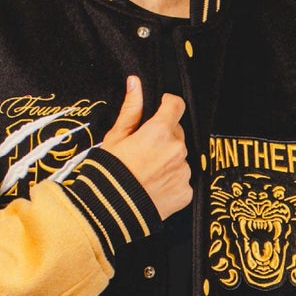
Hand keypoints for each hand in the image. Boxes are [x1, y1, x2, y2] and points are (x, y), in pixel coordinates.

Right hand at [101, 75, 190, 220]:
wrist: (111, 211)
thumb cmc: (109, 173)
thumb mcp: (115, 137)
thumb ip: (131, 109)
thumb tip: (135, 84)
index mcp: (160, 131)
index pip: (176, 105)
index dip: (168, 104)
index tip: (161, 108)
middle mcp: (177, 149)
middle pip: (177, 133)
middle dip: (164, 137)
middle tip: (144, 150)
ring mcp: (183, 172)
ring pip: (180, 157)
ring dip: (168, 160)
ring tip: (146, 172)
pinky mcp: (186, 192)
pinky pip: (181, 180)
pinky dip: (170, 181)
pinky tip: (153, 186)